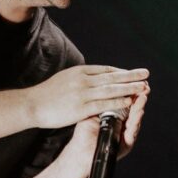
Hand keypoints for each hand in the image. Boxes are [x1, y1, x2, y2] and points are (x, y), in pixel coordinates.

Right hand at [25, 65, 148, 128]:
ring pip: (111, 89)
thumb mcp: (65, 79)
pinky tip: (129, 101)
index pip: (106, 70)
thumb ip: (81, 78)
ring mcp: (82, 93)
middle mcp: (83, 80)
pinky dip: (118, 101)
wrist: (32, 104)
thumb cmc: (48, 94)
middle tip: (146, 74)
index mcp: (80, 72)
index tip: (132, 73)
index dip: (121, 72)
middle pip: (112, 76)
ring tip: (144, 86)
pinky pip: (104, 104)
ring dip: (129, 87)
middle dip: (131, 76)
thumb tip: (93, 78)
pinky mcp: (80, 107)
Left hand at [57, 90, 148, 177]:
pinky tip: (138, 113)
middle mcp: (124, 124)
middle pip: (134, 109)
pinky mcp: (127, 145)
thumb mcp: (94, 113)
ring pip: (135, 119)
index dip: (131, 91)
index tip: (136, 80)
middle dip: (139, 97)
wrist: (80, 154)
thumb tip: (109, 84)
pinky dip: (135, 122)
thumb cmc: (84, 133)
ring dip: (140, 107)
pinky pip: (132, 132)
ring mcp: (126, 134)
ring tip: (143, 97)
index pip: (127, 101)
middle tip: (144, 86)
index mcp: (117, 116)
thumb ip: (104, 102)